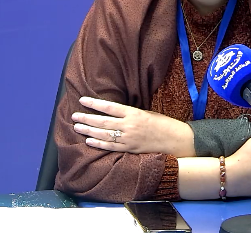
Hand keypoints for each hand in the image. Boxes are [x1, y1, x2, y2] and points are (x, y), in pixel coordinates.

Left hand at [71, 96, 194, 156]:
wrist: (176, 140)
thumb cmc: (162, 124)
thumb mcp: (146, 112)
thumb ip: (130, 113)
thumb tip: (112, 112)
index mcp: (134, 113)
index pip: (109, 107)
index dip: (94, 103)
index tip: (82, 100)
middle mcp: (129, 126)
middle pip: (103, 121)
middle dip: (87, 118)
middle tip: (74, 115)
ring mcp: (129, 139)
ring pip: (104, 134)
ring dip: (89, 130)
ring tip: (77, 127)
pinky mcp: (130, 149)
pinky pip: (111, 147)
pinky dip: (99, 144)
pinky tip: (89, 140)